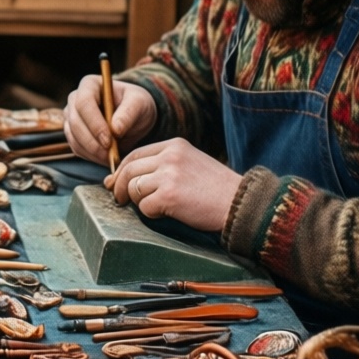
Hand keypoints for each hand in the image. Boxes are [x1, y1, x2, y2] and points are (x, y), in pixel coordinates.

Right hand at [63, 74, 156, 165]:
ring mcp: (71, 116)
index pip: (84, 103)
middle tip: (111, 154)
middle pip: (75, 122)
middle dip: (92, 141)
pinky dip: (90, 156)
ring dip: (91, 151)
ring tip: (111, 157)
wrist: (133, 117)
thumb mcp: (140, 104)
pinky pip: (76, 147)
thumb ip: (128, 113)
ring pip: (73, 137)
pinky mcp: (72, 133)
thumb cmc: (136, 105)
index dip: (94, 123)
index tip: (109, 140)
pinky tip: (106, 157)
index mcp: (89, 84)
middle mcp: (75, 98)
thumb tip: (116, 129)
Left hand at [105, 138, 242, 232]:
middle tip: (120, 199)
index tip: (117, 183)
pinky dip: (150, 214)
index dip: (122, 170)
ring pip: (134, 188)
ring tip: (155, 207)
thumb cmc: (215, 190)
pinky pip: (144, 206)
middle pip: (129, 169)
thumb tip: (122, 178)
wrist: (241, 204)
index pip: (135, 154)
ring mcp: (168, 174)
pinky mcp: (169, 195)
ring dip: (139, 201)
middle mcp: (169, 156)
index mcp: (174, 145)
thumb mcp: (190, 164)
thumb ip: (161, 165)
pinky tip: (165, 214)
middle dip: (121, 187)